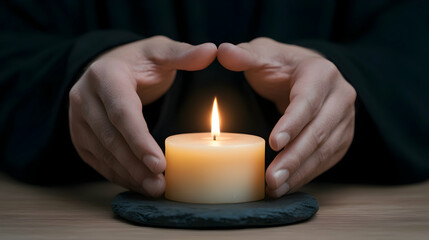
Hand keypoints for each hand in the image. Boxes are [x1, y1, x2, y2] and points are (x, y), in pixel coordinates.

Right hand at [69, 36, 216, 196]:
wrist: (110, 68)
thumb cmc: (139, 61)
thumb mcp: (160, 51)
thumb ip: (184, 53)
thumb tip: (212, 51)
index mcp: (105, 75)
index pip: (122, 112)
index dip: (139, 140)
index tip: (160, 164)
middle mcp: (84, 96)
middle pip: (110, 137)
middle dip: (135, 164)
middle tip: (160, 185)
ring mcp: (78, 117)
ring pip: (102, 152)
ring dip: (127, 174)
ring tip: (154, 189)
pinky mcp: (79, 134)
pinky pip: (97, 159)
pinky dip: (117, 174)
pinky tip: (137, 183)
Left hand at [218, 37, 355, 196]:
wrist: (305, 75)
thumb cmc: (281, 65)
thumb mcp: (262, 54)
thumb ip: (244, 55)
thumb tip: (222, 51)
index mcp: (321, 73)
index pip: (307, 101)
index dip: (292, 123)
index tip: (274, 143)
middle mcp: (340, 96)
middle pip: (319, 131)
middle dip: (294, 158)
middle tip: (271, 178)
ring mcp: (345, 119)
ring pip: (325, 150)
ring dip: (300, 172)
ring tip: (275, 188)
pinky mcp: (342, 136)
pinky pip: (327, 160)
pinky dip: (307, 174)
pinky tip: (287, 186)